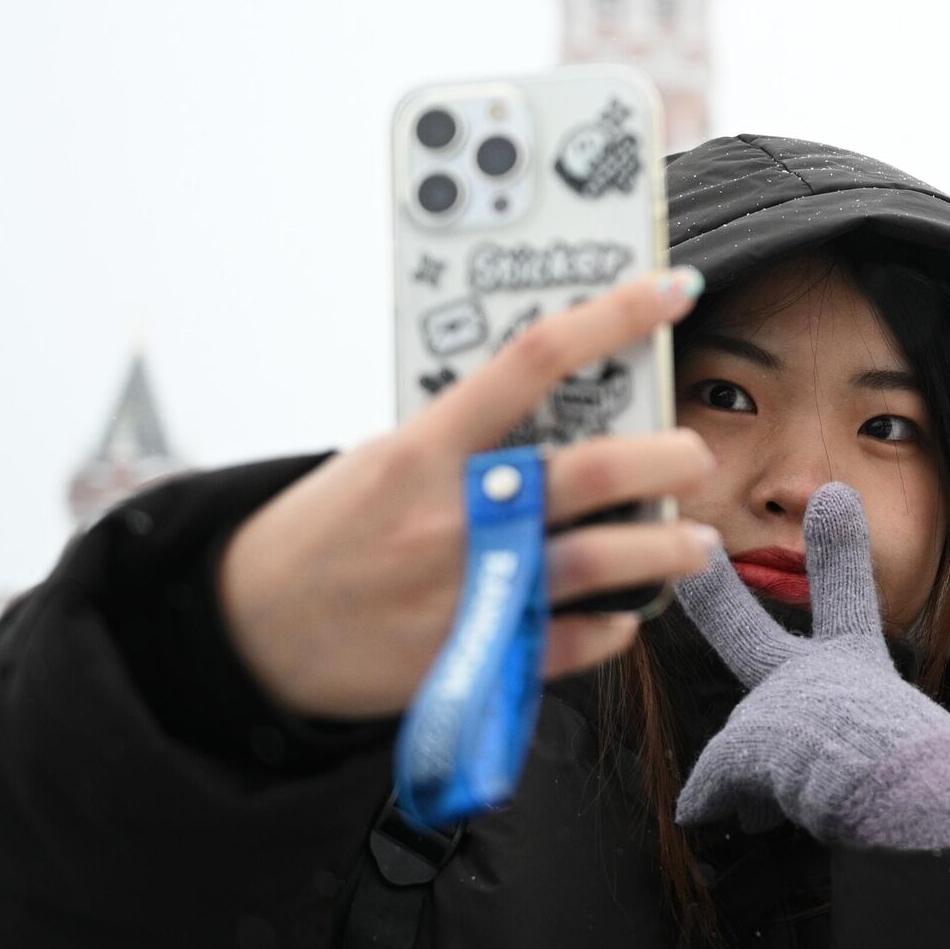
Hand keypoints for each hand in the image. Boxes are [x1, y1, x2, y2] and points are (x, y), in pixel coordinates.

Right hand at [218, 268, 719, 718]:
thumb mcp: (385, 457)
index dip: (614, 315)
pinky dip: (612, 626)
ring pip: (598, 561)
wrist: (253, 630)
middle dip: (665, 458)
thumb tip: (568, 401)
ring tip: (696, 541)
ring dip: (666, 549)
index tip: (672, 289)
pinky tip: (626, 611)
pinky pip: (569, 641)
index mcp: (426, 448)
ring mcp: (467, 590)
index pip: (535, 359)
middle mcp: (453, 515)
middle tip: (694, 454)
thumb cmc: (330, 530)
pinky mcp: (475, 659)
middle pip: (590, 470)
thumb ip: (469, 434)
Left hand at [674, 483, 949, 849]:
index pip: (846, 601)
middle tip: (700, 553)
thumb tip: (813, 767)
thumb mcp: (913, 753)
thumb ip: (860, 755)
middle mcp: (814, 678)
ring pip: (741, 750)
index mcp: (858, 669)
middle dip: (716, 598)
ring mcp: (777, 707)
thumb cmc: (934, 782)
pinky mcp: (746, 745)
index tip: (832, 497)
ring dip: (749, 780)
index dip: (838, 551)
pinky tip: (712, 817)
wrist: (922, 798)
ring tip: (778, 813)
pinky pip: (715, 788)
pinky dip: (716, 803)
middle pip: (748, 636)